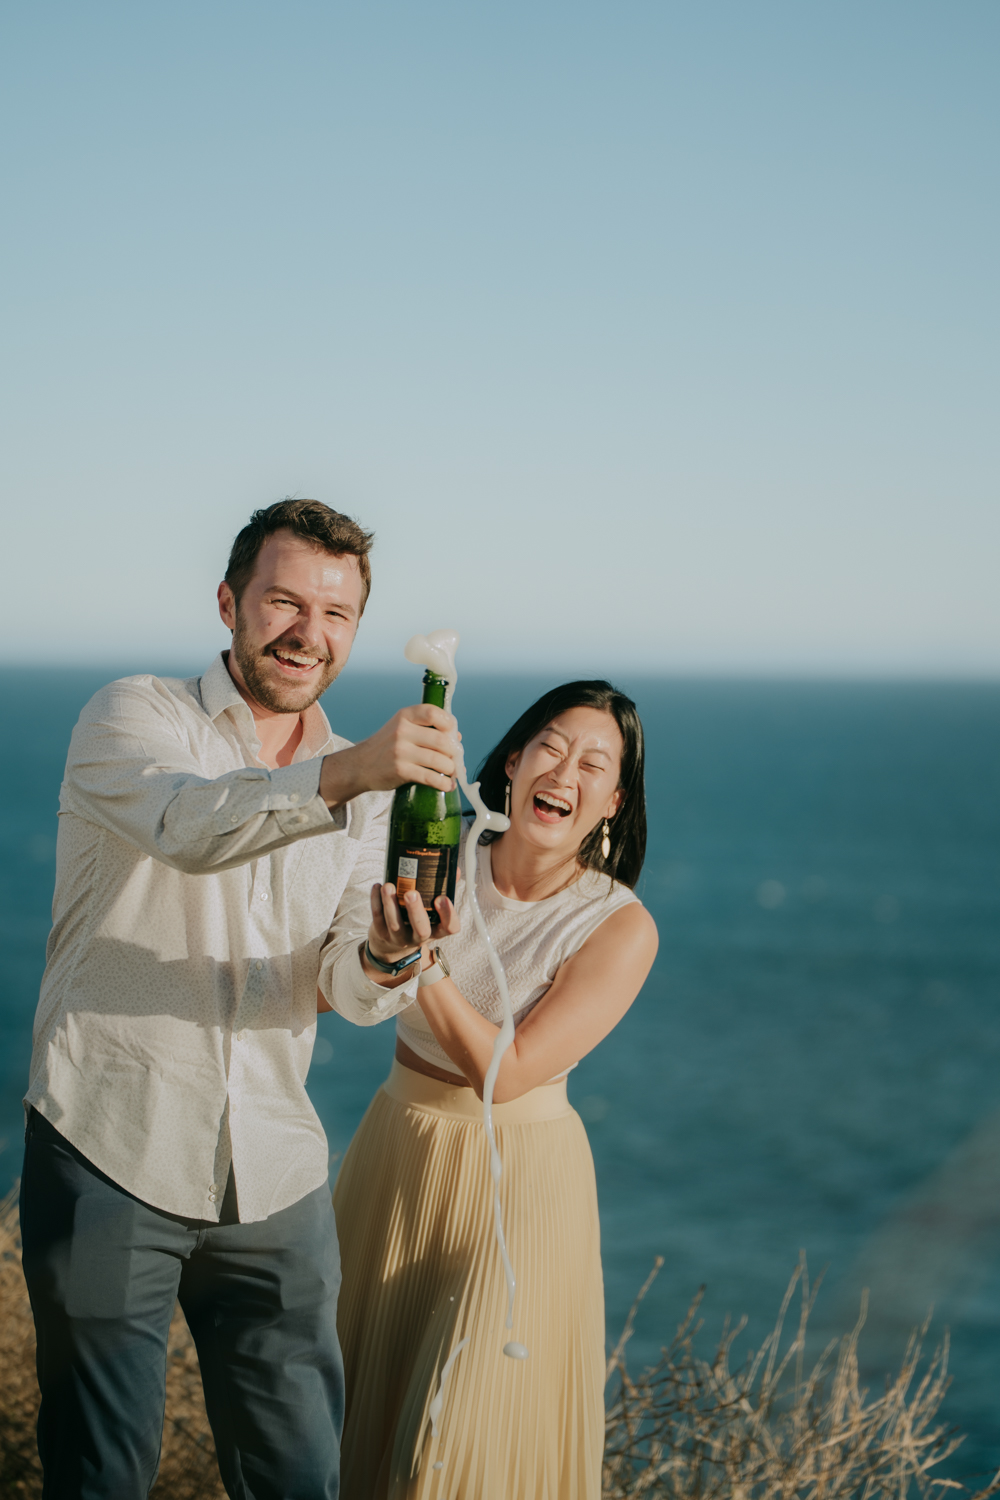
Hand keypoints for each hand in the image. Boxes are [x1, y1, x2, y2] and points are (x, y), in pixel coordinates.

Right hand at [319, 705, 458, 807]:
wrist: (360, 766)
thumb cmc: (386, 747)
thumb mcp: (401, 728)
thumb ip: (425, 729)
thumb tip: (457, 738)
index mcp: (404, 716)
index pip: (433, 713)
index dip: (449, 723)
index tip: (454, 735)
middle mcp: (402, 731)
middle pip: (441, 740)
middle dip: (454, 752)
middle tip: (456, 760)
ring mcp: (400, 751)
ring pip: (439, 760)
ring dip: (451, 769)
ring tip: (452, 773)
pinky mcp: (400, 770)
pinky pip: (430, 777)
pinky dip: (443, 783)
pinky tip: (447, 785)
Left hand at [364, 884, 460, 979]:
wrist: (390, 947)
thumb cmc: (414, 922)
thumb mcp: (431, 913)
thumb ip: (442, 889)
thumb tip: (454, 869)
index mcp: (436, 930)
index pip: (450, 928)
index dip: (448, 915)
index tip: (442, 898)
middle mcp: (419, 937)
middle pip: (421, 930)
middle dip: (416, 911)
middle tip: (411, 893)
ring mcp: (399, 937)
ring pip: (395, 924)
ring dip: (391, 904)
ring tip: (388, 886)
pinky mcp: (381, 933)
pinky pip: (378, 918)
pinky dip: (376, 901)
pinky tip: (377, 887)